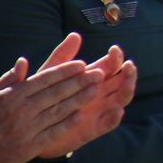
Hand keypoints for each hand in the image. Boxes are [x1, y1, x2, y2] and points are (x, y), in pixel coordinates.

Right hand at [0, 33, 105, 162]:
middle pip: (57, 93)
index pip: (44, 79)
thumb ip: (8, 79)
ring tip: (97, 90)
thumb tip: (23, 61)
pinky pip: (54, 132)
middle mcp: (22, 110)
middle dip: (80, 82)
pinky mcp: (31, 146)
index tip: (82, 64)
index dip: (65, 71)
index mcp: (12, 96)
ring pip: (59, 111)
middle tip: (99, 74)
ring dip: (80, 99)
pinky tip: (82, 114)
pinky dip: (69, 123)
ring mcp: (28, 128)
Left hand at [32, 40, 137, 159]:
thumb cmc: (43, 95)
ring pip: (122, 99)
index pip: (112, 65)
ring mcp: (100, 109)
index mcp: (93, 78)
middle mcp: (101, 92)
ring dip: (128, 91)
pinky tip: (117, 111)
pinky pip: (109, 123)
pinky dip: (115, 117)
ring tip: (127, 84)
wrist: (33, 125)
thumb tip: (75, 35)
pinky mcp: (94, 128)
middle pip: (123, 80)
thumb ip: (62, 56)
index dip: (116, 57)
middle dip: (129, 73)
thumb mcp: (50, 74)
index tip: (114, 50)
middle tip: (128, 66)